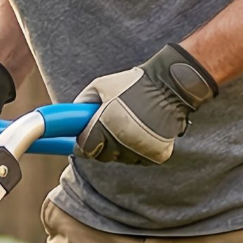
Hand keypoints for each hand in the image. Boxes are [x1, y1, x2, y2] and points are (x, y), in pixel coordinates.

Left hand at [76, 44, 216, 164]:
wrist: (170, 86)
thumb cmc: (134, 84)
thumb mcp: (101, 86)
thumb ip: (83, 101)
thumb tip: (71, 116)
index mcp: (105, 125)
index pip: (85, 148)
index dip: (83, 143)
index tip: (85, 137)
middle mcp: (122, 141)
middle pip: (102, 156)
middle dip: (101, 145)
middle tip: (108, 130)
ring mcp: (141, 150)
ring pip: (122, 158)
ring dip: (121, 148)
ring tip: (129, 127)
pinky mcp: (157, 155)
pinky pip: (140, 159)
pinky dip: (139, 150)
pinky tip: (143, 133)